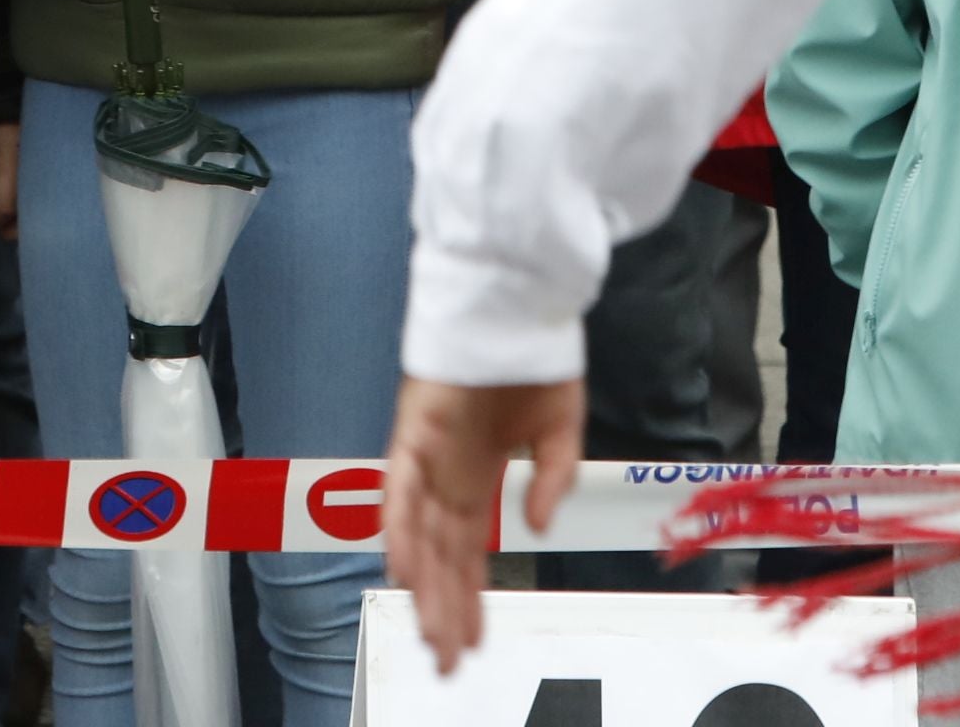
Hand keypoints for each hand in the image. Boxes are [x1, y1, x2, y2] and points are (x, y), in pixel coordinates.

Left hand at [384, 373, 582, 673]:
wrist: (519, 297)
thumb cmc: (537, 353)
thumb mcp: (562, 429)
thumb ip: (553, 478)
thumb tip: (539, 527)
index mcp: (478, 474)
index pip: (468, 551)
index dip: (469, 597)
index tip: (473, 641)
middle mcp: (446, 471)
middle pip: (441, 555)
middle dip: (444, 610)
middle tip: (447, 663)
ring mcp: (427, 451)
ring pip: (418, 534)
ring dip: (423, 586)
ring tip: (431, 636)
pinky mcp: (413, 427)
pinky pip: (398, 485)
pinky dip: (397, 526)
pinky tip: (401, 568)